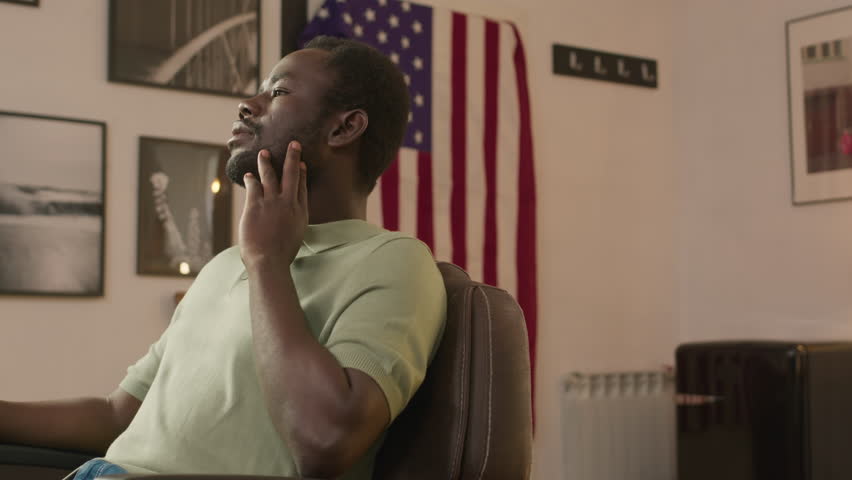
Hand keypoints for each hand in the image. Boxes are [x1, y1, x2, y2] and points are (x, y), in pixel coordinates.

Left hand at [239, 141, 307, 268]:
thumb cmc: (281, 255)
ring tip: (263, 153)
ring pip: (269, 176)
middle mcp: (288, 204)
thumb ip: (292, 223)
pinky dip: (251, 179)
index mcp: (300, 213)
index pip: (302, 187)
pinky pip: (253, 186)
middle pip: (291, 175)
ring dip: (266, 163)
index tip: (301, 164)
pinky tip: (249, 175)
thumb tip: (287, 220)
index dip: (302, 174)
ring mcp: (272, 203)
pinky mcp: (255, 205)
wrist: (269, 261)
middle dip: (292, 157)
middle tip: (293, 144)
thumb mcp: (295, 237)